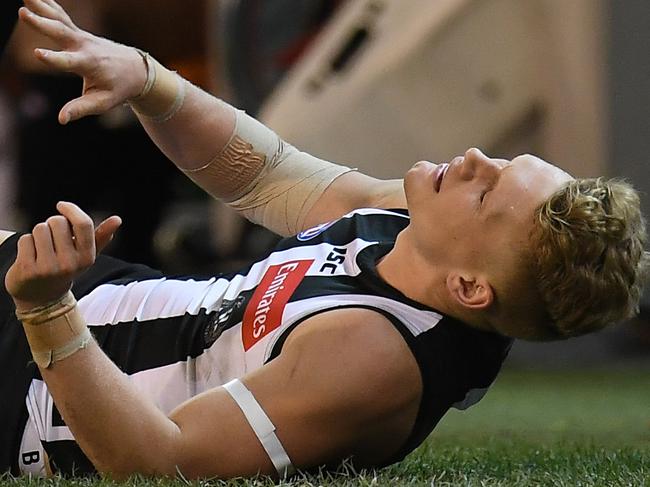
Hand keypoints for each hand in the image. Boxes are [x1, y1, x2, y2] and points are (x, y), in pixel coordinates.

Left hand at [5, 202, 121, 310]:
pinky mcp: (28, 270)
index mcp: (87, 258)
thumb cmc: (64, 267)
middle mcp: (70, 264)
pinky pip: (25, 240)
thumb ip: (100, 236)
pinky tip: (30, 256)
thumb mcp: (85, 254)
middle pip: (57, 222)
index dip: (71, 209)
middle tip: (52, 239)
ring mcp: (49, 268)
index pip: (83, 224)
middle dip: (52, 225)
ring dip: (38, 234)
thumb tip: (118, 219)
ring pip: (39, 229)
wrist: (41, 296)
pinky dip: (26, 244)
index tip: (61, 205)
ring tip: (42, 249)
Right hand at [18, 0, 146, 123]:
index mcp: (89, 65)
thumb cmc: (118, 89)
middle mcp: (84, 47)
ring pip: (59, 20)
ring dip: (41, 7)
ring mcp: (81, 37)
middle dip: (42, 24)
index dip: (53, 59)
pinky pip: (61, 17)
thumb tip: (61, 119)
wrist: (136, 69)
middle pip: (61, 33)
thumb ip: (81, 109)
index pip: (68, 62)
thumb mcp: (102, 102)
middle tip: (22, 13)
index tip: (37, 54)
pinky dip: (48, 6)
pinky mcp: (78, 33)